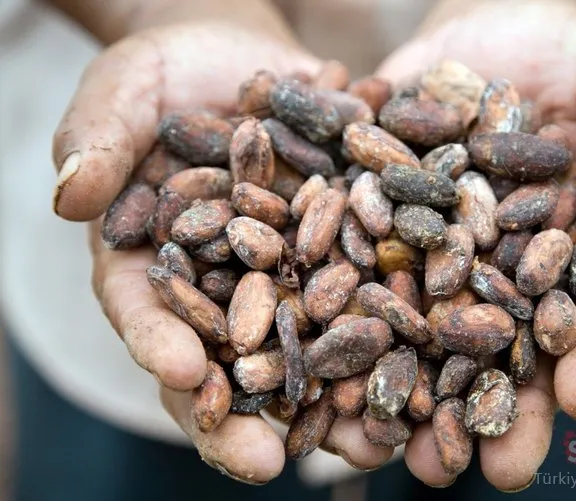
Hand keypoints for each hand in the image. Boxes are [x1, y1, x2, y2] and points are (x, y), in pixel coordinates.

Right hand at [56, 22, 393, 483]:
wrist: (245, 63)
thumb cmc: (171, 74)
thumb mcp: (126, 93)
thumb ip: (98, 139)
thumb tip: (70, 196)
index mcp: (152, 262)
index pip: (148, 316)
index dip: (162, 349)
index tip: (185, 377)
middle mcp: (218, 289)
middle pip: (226, 363)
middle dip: (246, 415)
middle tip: (271, 462)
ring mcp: (281, 281)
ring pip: (300, 354)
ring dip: (328, 406)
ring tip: (360, 445)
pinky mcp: (337, 261)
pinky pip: (361, 306)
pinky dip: (386, 344)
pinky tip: (414, 378)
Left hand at [376, 0, 575, 490]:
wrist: (478, 28)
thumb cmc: (561, 46)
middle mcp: (510, 265)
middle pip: (514, 345)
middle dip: (508, 408)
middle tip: (500, 470)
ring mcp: (444, 257)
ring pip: (438, 336)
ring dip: (427, 400)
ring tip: (416, 458)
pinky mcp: (384, 234)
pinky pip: (368, 286)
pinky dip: (356, 334)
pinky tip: (341, 385)